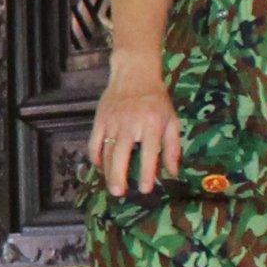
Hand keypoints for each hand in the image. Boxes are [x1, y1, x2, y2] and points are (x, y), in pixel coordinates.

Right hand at [91, 62, 180, 197]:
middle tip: (119, 193)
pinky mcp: (99, 119)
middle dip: (118, 176)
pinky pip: (94, 142)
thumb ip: (172, 147)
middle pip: (120, 155)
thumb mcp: (171, 120)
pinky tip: (101, 168)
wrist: (135, 73)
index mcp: (151, 124)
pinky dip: (95, 157)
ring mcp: (112, 121)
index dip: (146, 172)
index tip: (145, 189)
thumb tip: (173, 173)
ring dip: (107, 171)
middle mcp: (130, 123)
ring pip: (105, 151)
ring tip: (111, 185)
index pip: (148, 152)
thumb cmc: (156, 99)